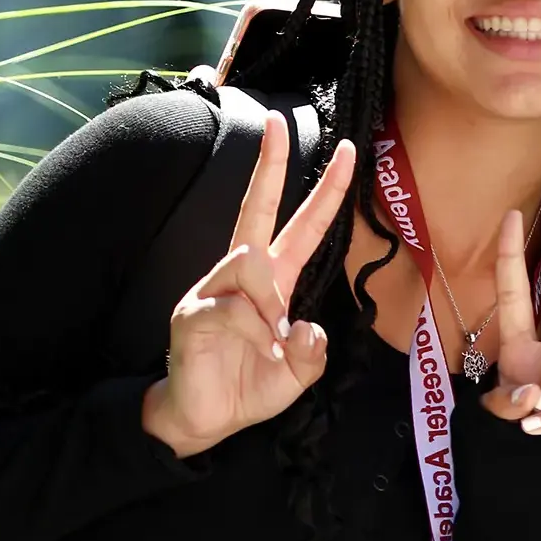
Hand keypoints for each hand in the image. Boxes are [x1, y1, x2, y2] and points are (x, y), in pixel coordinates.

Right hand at [141, 111, 355, 457]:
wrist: (205, 418)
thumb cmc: (250, 386)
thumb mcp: (299, 373)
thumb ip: (313, 351)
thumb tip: (308, 327)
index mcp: (275, 282)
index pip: (304, 228)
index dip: (325, 193)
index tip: (347, 153)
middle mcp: (243, 275)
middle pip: (256, 209)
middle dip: (269, 164)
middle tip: (277, 122)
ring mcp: (215, 288)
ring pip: (250, 264)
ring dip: (267, 308)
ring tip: (264, 345)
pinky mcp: (193, 310)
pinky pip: (235, 307)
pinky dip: (252, 333)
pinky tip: (250, 351)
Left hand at [480, 214, 540, 437]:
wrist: (530, 477)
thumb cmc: (509, 435)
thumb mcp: (493, 413)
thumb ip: (507, 401)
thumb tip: (538, 393)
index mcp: (522, 344)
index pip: (517, 292)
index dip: (510, 254)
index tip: (511, 214)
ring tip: (537, 406)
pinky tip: (539, 429)